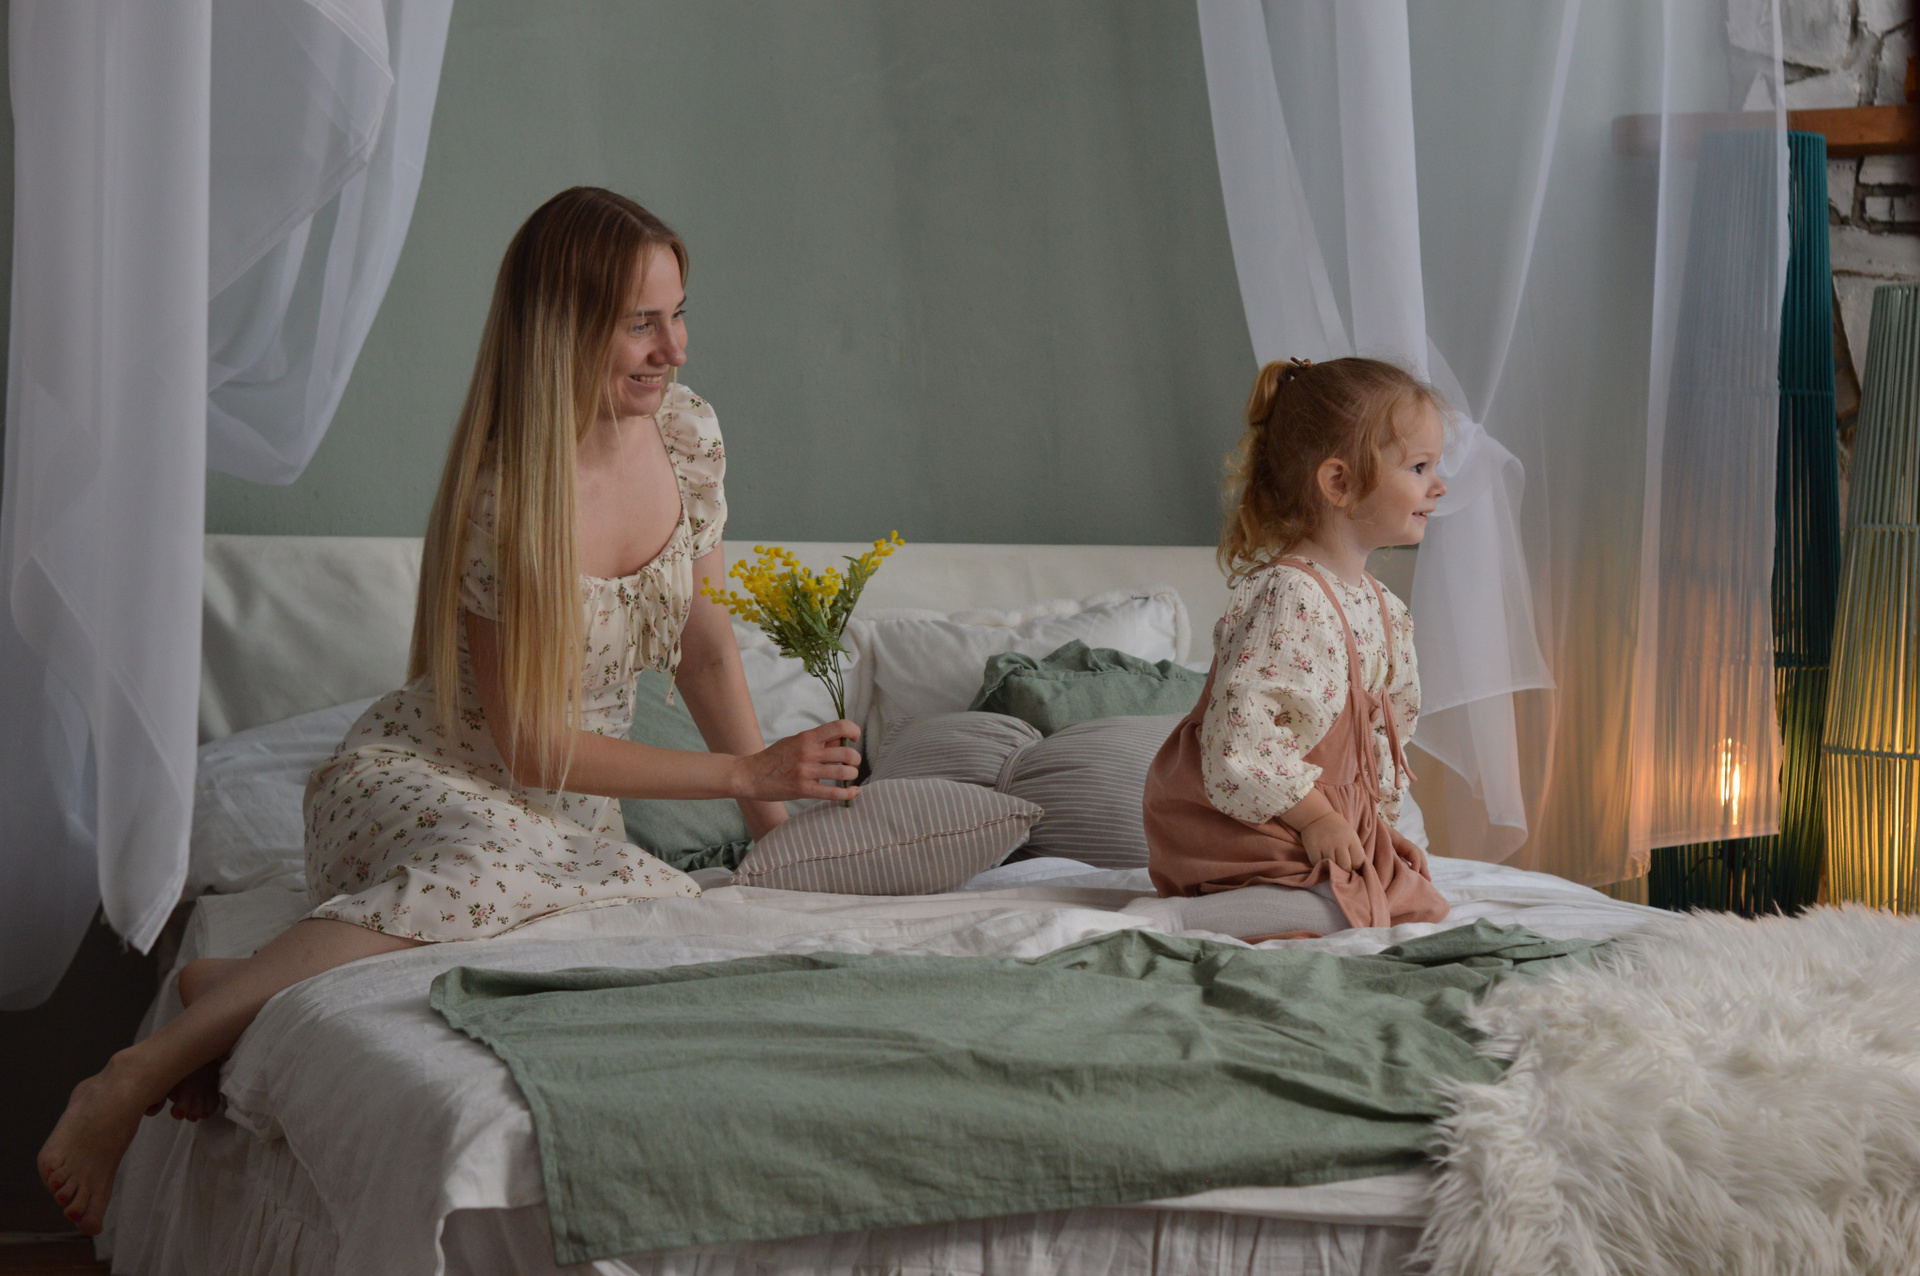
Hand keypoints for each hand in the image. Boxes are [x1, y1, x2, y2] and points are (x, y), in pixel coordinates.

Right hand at [731, 721, 862, 803]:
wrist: (750, 775)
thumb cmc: (773, 758)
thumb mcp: (794, 741)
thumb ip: (816, 741)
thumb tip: (840, 742)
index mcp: (807, 737)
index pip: (840, 727)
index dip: (853, 731)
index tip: (854, 739)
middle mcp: (808, 752)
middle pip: (847, 753)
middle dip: (855, 759)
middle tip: (852, 763)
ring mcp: (806, 771)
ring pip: (843, 773)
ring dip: (852, 775)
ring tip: (849, 776)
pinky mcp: (803, 789)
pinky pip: (833, 792)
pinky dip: (848, 794)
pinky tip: (853, 792)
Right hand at [1300, 810, 1365, 872]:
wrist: (1316, 816)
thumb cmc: (1336, 828)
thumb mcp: (1350, 834)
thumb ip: (1355, 849)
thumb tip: (1358, 868)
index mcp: (1351, 839)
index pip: (1358, 861)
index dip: (1355, 864)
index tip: (1350, 862)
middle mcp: (1339, 842)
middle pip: (1345, 867)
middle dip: (1343, 868)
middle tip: (1339, 863)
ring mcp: (1325, 845)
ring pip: (1332, 867)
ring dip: (1331, 866)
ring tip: (1330, 858)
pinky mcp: (1313, 848)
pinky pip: (1318, 864)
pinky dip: (1319, 863)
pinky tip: (1320, 856)